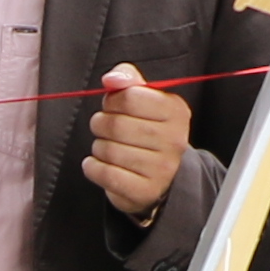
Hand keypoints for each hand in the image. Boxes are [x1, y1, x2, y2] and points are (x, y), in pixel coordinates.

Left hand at [77, 64, 191, 217]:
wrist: (161, 175)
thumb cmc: (147, 130)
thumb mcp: (144, 98)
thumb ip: (127, 79)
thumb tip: (111, 79)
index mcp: (176, 111)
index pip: (130, 98)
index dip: (112, 101)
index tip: (112, 106)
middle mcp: (174, 140)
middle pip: (116, 125)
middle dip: (100, 124)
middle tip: (104, 128)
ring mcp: (162, 168)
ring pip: (108, 150)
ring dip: (98, 147)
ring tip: (107, 147)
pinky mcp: (145, 191)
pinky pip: (105, 174)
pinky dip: (93, 168)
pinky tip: (99, 164)